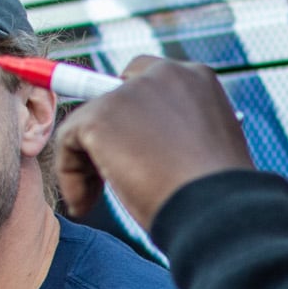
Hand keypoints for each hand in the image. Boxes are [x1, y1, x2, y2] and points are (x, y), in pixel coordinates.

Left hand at [54, 56, 250, 230]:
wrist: (219, 214)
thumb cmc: (218, 202)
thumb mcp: (206, 159)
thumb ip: (179, 140)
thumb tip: (146, 153)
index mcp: (199, 82)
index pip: (149, 82)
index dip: (130, 115)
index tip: (121, 152)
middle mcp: (168, 74)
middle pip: (112, 92)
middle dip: (103, 132)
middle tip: (102, 177)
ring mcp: (133, 91)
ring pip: (89, 121)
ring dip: (88, 161)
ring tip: (96, 200)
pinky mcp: (103, 115)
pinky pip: (68, 141)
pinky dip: (71, 176)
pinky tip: (86, 205)